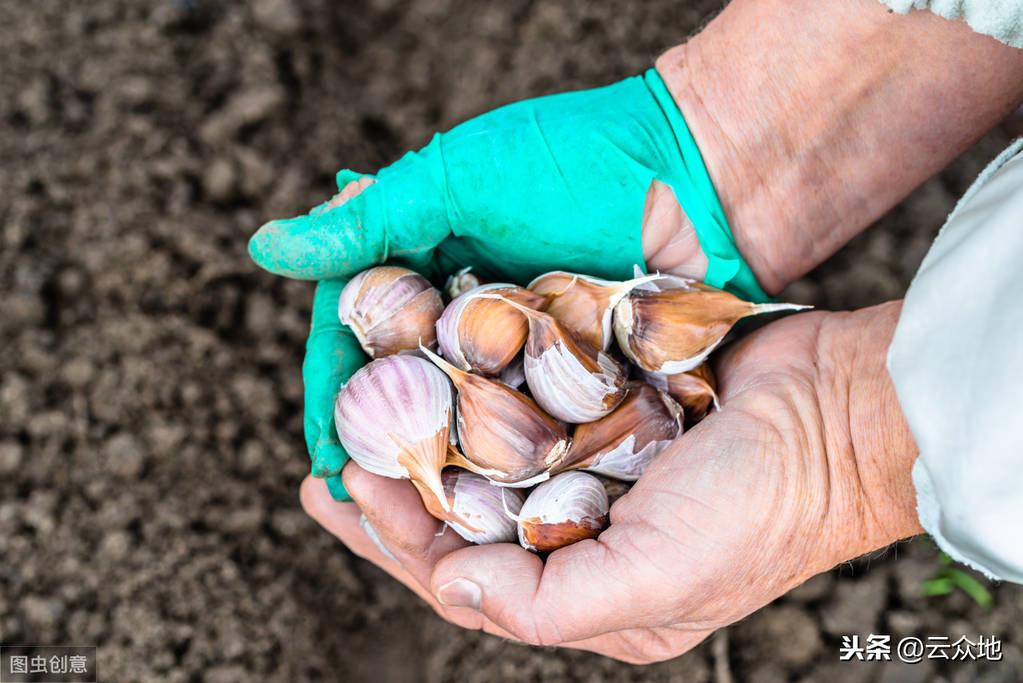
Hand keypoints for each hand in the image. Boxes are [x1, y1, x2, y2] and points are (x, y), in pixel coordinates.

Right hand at [249, 67, 748, 497]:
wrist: (706, 172)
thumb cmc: (576, 159)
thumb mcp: (458, 179)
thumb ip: (370, 222)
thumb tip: (267, 247)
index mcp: (422, 267)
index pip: (354, 341)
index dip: (334, 398)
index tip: (325, 454)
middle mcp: (464, 317)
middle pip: (403, 397)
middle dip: (380, 450)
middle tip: (359, 506)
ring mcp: (521, 353)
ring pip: (462, 424)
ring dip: (438, 471)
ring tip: (417, 522)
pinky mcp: (573, 379)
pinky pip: (527, 433)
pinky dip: (504, 468)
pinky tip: (490, 506)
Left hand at [300, 303, 921, 662]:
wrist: (837, 413)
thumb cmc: (760, 508)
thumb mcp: (655, 585)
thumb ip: (544, 602)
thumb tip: (448, 587)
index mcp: (590, 590)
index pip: (465, 577)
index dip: (395, 539)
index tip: (339, 491)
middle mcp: (584, 531)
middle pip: (462, 518)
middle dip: (392, 495)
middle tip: (327, 461)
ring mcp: (595, 464)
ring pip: (488, 457)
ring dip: (430, 435)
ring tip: (367, 412)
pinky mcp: (608, 405)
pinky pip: (527, 401)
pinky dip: (482, 387)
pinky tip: (441, 366)